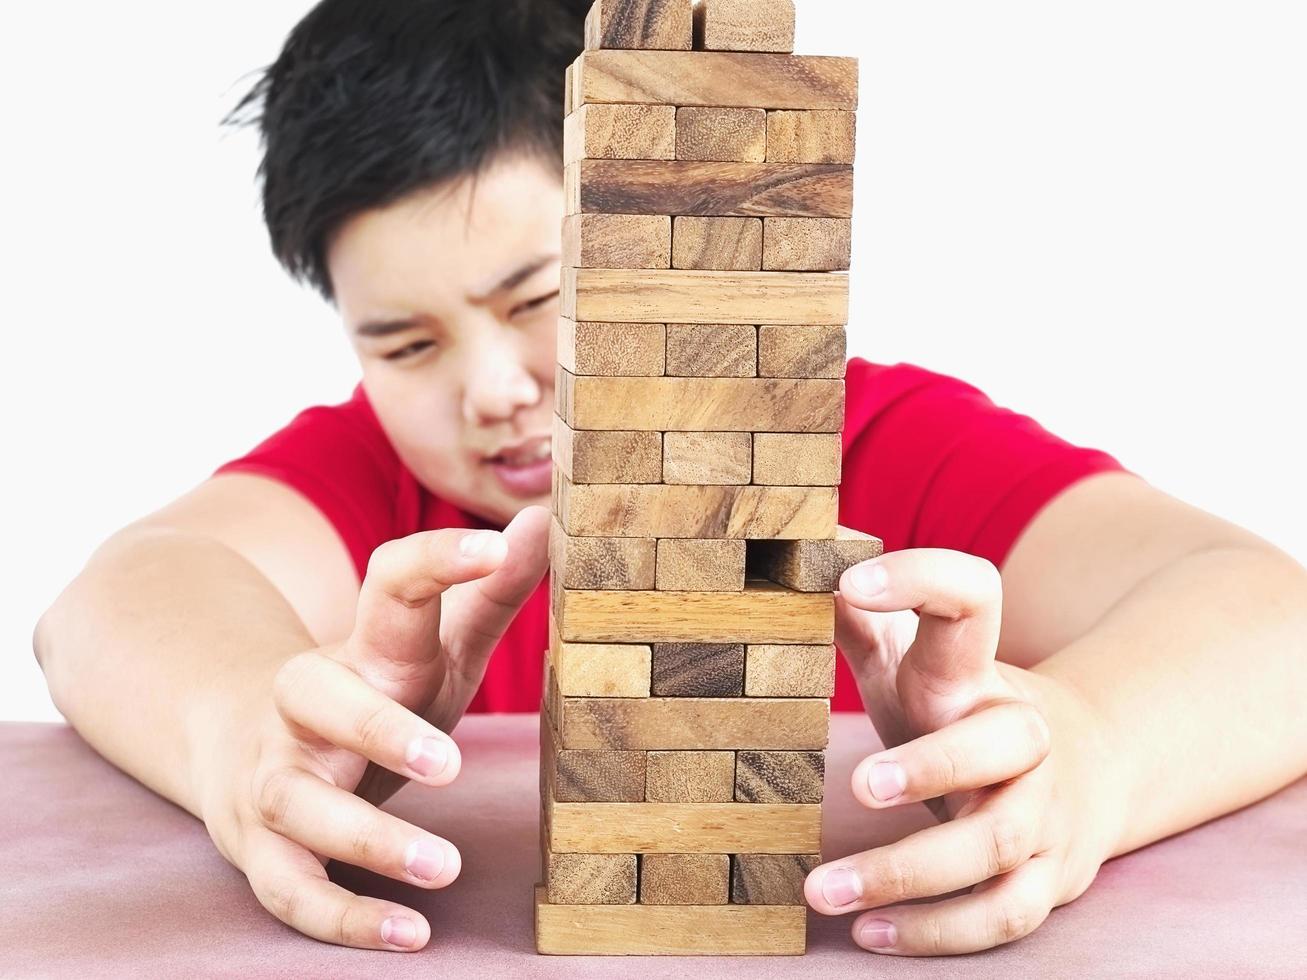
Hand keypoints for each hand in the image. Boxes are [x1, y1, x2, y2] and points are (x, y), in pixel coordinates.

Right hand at [195, 506, 548, 951]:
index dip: (438, 561)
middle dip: (378, 728)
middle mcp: (305, 702)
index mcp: (364, 645)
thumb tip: (551, 516)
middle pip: (318, 697)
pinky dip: (343, 915)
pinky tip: (408, 934)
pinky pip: (292, 886)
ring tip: (447, 868)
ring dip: (368, 838)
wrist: (242, 742)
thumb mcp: (433, 646)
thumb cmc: (371, 691)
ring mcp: (275, 775)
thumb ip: (491, 591)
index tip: (497, 545)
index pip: (388, 583)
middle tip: (447, 762)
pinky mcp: (262, 846)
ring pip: (298, 802)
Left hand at [806, 548, 1125, 954]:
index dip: (921, 579)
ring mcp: (1042, 810)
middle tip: (860, 783)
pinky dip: (937, 931)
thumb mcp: (915, 664)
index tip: (852, 580)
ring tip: (822, 890)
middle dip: (934, 765)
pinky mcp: (1048, 877)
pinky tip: (869, 934)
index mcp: (977, 670)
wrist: (1088, 766)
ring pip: (996, 845)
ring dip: (909, 874)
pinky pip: (1002, 915)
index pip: (973, 600)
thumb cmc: (962, 709)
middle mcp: (1020, 735)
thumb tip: (802, 553)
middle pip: (1002, 743)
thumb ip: (860, 618)